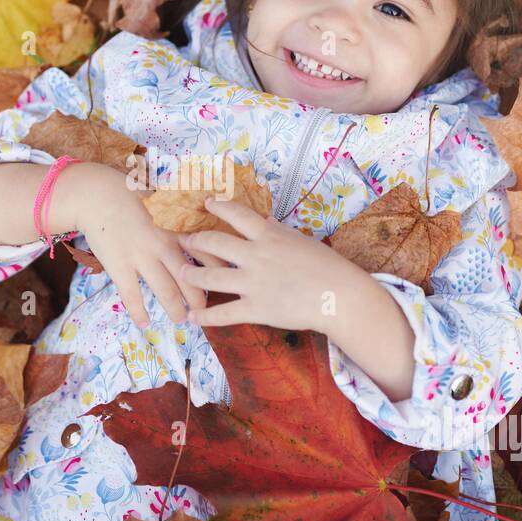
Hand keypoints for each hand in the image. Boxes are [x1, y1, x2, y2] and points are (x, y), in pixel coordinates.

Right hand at [62, 162, 205, 327]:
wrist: (96, 196)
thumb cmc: (130, 195)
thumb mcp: (163, 200)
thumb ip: (181, 217)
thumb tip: (202, 226)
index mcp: (176, 228)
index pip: (206, 252)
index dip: (218, 270)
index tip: (226, 282)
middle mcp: (163, 245)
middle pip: (190, 278)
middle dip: (199, 298)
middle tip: (205, 312)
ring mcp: (141, 257)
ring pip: (166, 291)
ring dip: (175, 309)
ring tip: (181, 321)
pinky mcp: (120, 266)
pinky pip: (132, 296)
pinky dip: (139, 312)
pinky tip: (144, 324)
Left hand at [178, 197, 358, 331]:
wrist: (340, 296)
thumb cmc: (327, 266)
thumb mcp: (300, 240)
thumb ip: (277, 232)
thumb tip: (264, 221)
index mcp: (269, 235)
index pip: (236, 214)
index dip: (218, 206)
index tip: (206, 202)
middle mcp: (256, 256)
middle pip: (215, 242)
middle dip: (196, 241)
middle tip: (185, 241)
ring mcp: (253, 283)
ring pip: (211, 277)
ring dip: (191, 275)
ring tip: (180, 273)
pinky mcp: (256, 309)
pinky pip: (223, 314)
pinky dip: (205, 317)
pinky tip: (193, 318)